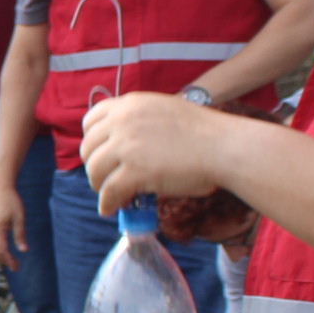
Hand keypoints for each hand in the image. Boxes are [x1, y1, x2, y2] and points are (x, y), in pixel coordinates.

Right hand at [0, 184, 26, 271]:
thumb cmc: (11, 201)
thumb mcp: (19, 218)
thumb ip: (20, 235)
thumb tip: (24, 250)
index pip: (2, 251)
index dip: (9, 261)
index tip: (17, 267)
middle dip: (5, 261)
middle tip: (16, 267)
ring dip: (1, 256)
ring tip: (11, 261)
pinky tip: (5, 250)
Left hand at [79, 92, 239, 213]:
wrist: (224, 146)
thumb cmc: (203, 133)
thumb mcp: (163, 111)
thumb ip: (139, 121)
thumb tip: (122, 144)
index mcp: (130, 104)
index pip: (90, 120)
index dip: (91, 140)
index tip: (98, 153)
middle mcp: (123, 121)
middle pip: (89, 148)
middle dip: (95, 166)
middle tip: (106, 178)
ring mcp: (127, 146)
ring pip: (95, 171)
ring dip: (100, 186)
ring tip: (110, 195)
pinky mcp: (134, 171)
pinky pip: (109, 191)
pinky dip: (107, 203)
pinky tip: (111, 209)